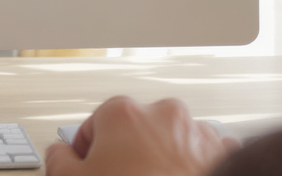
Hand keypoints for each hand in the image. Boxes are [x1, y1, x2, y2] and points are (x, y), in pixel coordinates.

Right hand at [44, 96, 238, 175]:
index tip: (90, 168)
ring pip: (170, 138)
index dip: (88, 153)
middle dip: (127, 152)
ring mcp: (195, 131)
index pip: (93, 126)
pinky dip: (194, 164)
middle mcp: (161, 114)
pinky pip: (204, 152)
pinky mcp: (222, 152)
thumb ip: (58, 160)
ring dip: (161, 157)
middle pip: (134, 128)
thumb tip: (60, 154)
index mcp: (122, 114)